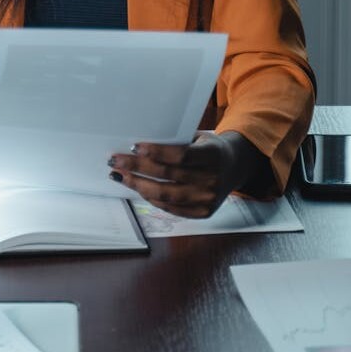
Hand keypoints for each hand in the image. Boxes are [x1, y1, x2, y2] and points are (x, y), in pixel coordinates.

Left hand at [107, 131, 266, 217]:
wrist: (235, 167)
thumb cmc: (209, 148)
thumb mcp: (199, 137)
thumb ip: (177, 141)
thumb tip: (139, 145)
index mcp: (212, 155)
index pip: (180, 155)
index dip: (156, 152)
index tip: (133, 147)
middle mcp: (212, 179)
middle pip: (168, 175)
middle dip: (137, 168)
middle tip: (115, 160)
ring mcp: (208, 199)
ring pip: (165, 195)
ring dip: (138, 185)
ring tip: (120, 176)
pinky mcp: (203, 213)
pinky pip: (171, 208)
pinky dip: (151, 199)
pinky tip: (138, 188)